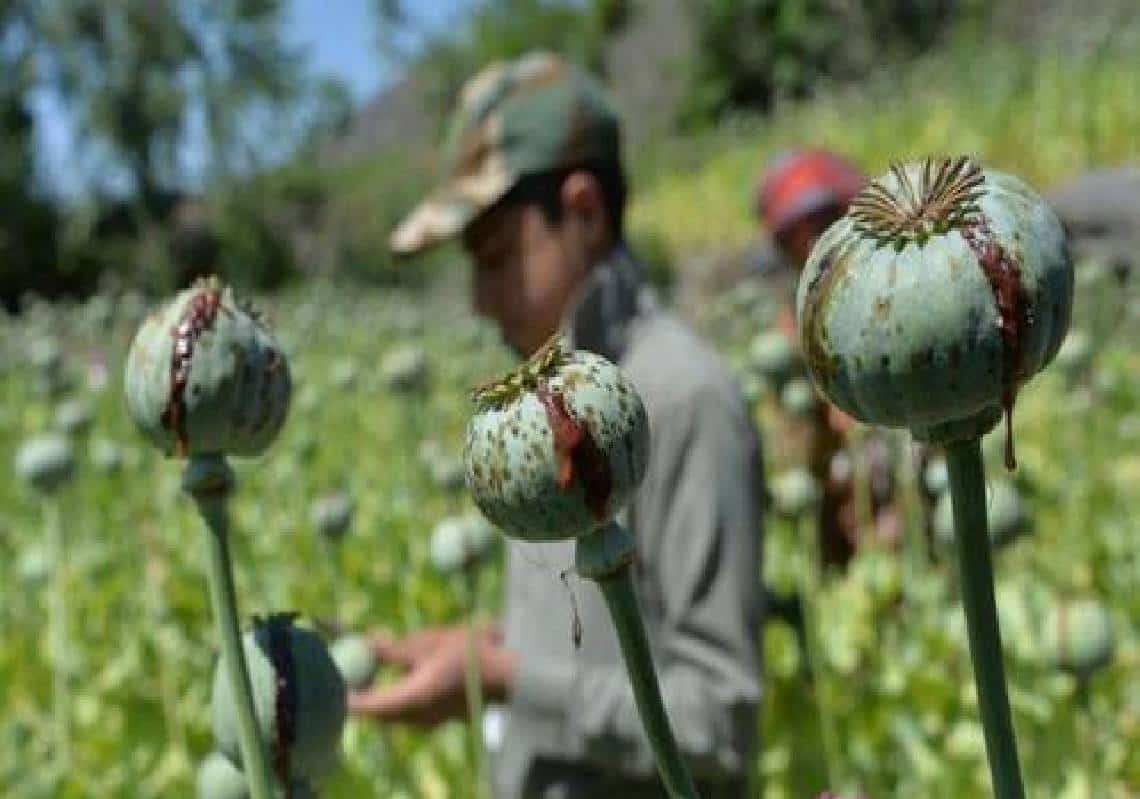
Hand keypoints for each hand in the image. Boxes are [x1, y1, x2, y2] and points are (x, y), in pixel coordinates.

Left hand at [348, 623, 514, 727]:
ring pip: (392, 711)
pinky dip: (398, 693)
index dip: (345, 694)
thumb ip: (394, 649)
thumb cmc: (469, 653)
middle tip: (353, 667)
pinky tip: (403, 673)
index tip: (334, 677)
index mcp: (410, 700)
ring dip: (381, 691)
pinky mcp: (438, 718)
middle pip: (376, 711)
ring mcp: (428, 722)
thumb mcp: (428, 643)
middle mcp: (416, 718)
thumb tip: (365, 643)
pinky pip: (408, 709)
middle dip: (362, 691)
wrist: (508, 673)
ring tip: (375, 666)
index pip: (365, 707)